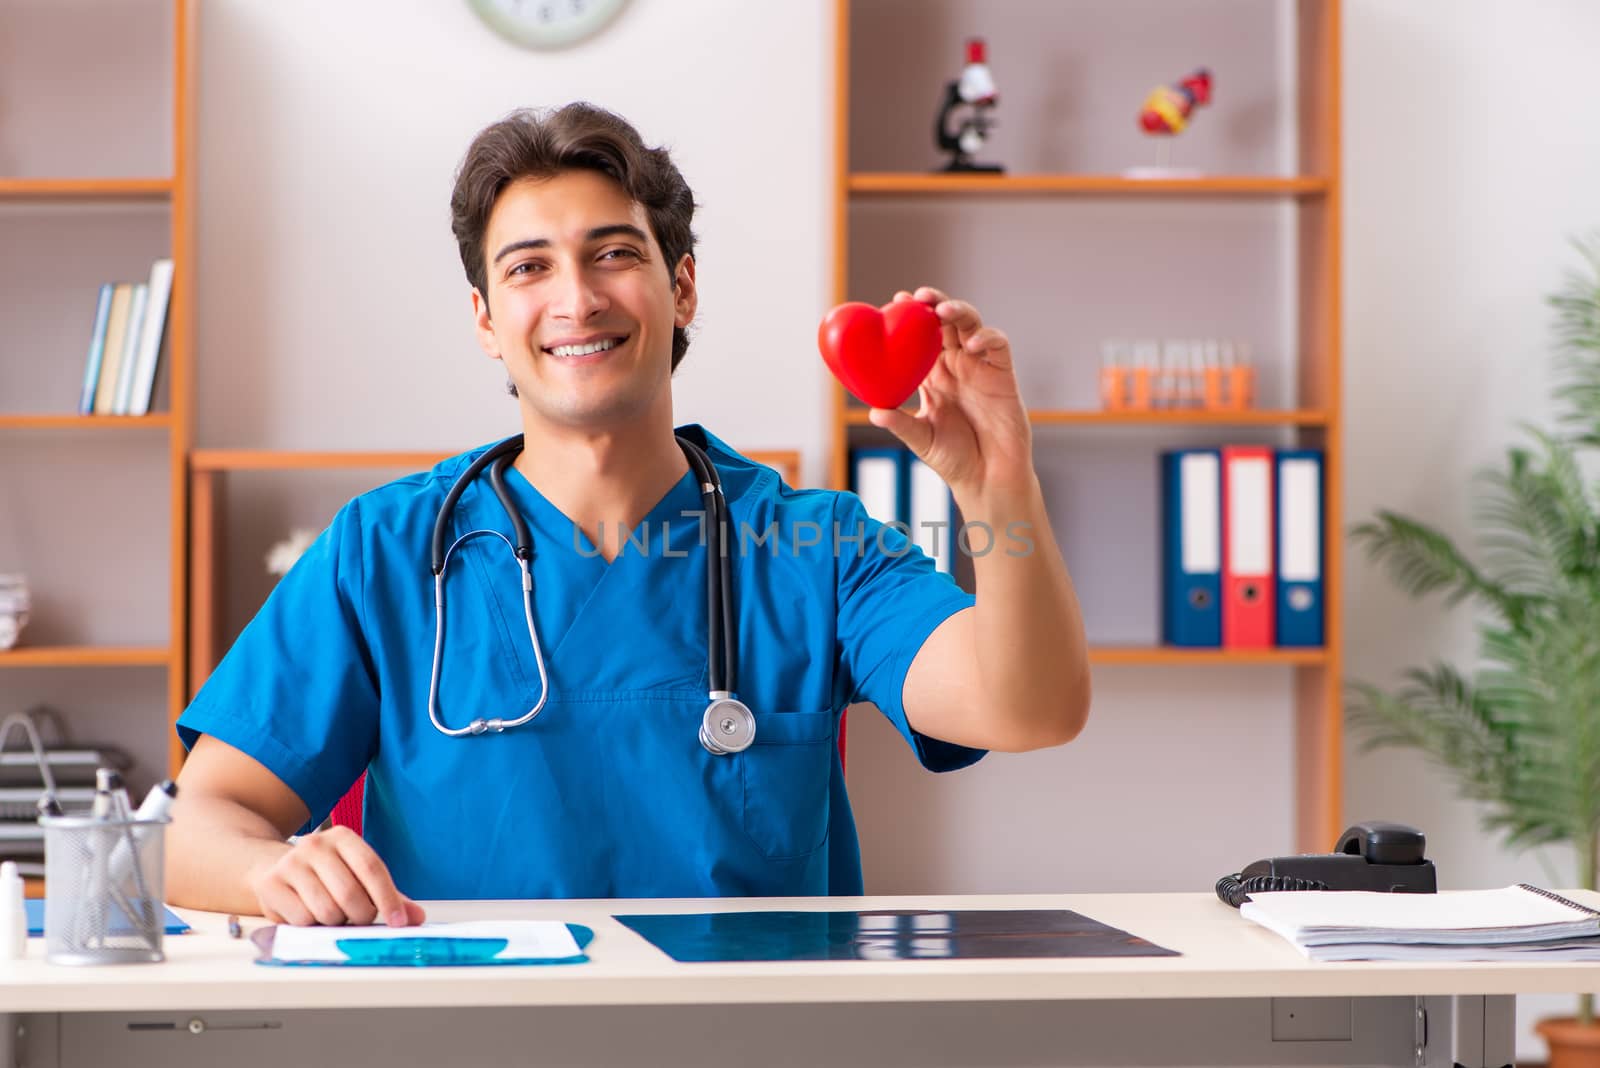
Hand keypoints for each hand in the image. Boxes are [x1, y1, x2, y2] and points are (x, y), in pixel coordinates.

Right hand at [247, 826, 426, 926]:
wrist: (271, 866)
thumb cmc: (324, 874)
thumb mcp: (357, 875)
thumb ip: (388, 895)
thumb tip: (416, 917)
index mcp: (343, 837)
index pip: (372, 868)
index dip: (388, 898)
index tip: (399, 922)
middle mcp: (315, 845)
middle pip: (349, 894)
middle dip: (361, 916)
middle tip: (359, 919)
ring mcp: (290, 864)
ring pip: (326, 911)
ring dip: (335, 922)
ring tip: (332, 913)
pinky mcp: (271, 885)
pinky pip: (302, 920)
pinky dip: (312, 926)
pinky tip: (309, 913)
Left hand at [868, 287, 1033, 500]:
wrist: (988, 478)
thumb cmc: (954, 459)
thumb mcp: (921, 440)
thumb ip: (901, 424)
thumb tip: (873, 412)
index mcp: (932, 375)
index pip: (919, 338)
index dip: (910, 317)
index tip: (895, 301)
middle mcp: (956, 366)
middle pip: (945, 323)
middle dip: (933, 304)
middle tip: (918, 297)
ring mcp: (980, 368)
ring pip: (971, 326)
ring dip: (959, 312)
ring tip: (942, 311)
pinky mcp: (1003, 375)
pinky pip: (998, 346)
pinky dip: (987, 337)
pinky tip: (972, 343)